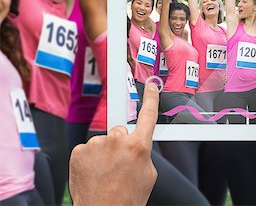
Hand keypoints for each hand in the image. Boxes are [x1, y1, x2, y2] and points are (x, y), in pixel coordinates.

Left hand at [69, 83, 158, 204]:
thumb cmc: (127, 198)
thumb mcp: (149, 174)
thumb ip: (144, 153)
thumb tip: (137, 145)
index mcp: (138, 146)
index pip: (148, 115)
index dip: (151, 98)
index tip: (150, 86)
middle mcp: (117, 141)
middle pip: (121, 131)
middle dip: (121, 144)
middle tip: (119, 164)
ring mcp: (96, 145)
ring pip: (104, 141)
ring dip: (105, 153)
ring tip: (105, 173)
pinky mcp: (79, 151)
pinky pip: (88, 149)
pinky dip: (90, 158)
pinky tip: (94, 173)